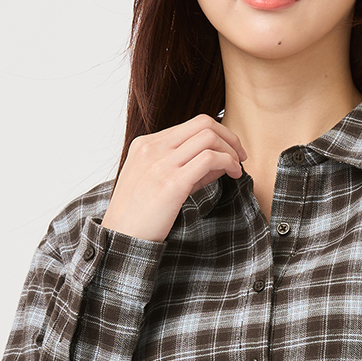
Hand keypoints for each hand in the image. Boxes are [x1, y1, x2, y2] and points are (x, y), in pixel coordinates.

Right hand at [102, 114, 246, 242]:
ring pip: (208, 137)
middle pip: (203, 123)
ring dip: (230, 150)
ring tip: (236, 168)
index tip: (229, 151)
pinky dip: (228, 162)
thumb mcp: (158, 181)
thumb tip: (220, 160)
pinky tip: (233, 174)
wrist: (121, 237)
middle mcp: (152, 148)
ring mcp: (160, 163)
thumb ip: (187, 167)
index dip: (218, 135)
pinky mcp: (172, 182)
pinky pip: (209, 159)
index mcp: (146, 144)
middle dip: (229, 137)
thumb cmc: (139, 214)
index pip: (191, 125)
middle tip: (240, 156)